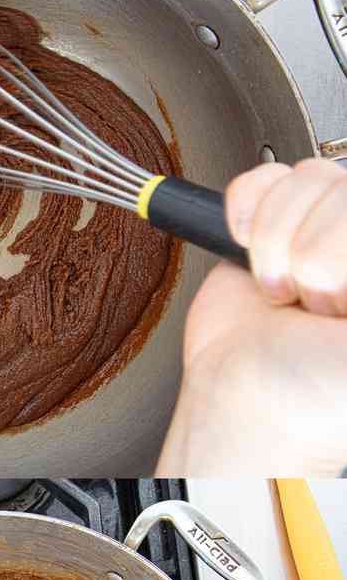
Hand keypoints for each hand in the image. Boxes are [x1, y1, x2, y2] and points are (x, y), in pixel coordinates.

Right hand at [158, 159, 346, 475]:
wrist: (243, 402)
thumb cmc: (315, 392)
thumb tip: (337, 266)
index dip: (345, 251)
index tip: (343, 305)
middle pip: (343, 189)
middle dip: (317, 251)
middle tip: (317, 302)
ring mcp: (318, 229)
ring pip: (306, 179)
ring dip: (277, 244)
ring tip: (285, 290)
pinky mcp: (267, 224)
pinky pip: (263, 177)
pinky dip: (246, 213)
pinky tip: (250, 250)